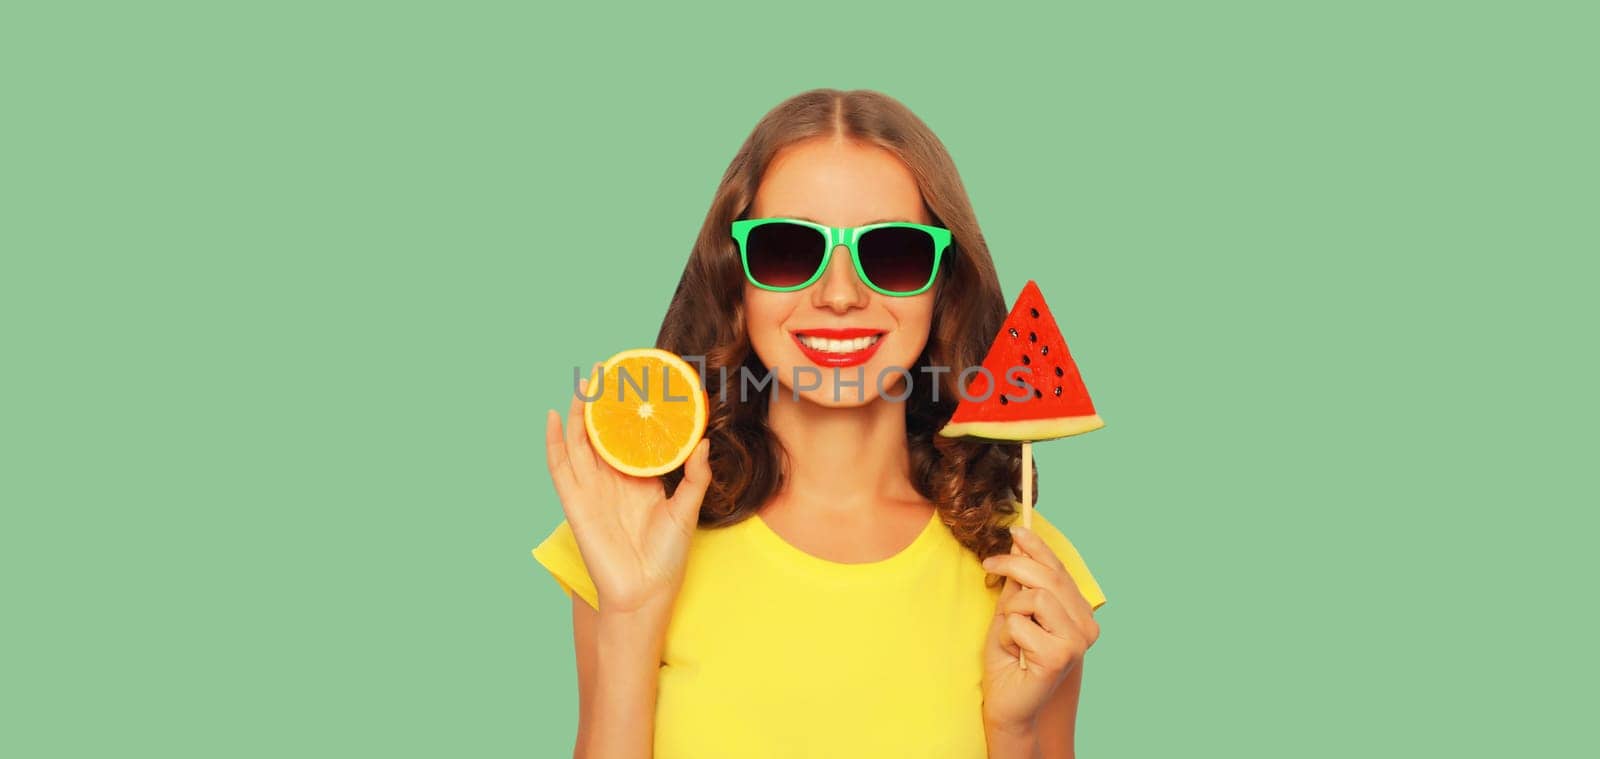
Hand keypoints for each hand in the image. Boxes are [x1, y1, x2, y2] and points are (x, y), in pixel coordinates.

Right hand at [544, 362, 712, 618]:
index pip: (630, 439)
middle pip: (601, 434)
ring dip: (579, 413)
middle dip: (602, 404)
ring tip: (584, 382)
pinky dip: (554, 441)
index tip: (636, 384)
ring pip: (580, 443)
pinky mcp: (575, 503)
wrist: (645, 592)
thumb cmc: (666, 558)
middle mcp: (612, 482)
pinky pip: (560, 467)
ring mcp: (590, 490)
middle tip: (607, 371)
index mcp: (637, 481)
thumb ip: (696, 476)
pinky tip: (554, 416)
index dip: (629, 413)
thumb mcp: (686, 510)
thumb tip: (704, 441)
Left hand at [979, 524, 1100, 731]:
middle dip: (1014, 565)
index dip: (1037, 547)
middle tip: (989, 565)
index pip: (1060, 570)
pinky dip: (1008, 635)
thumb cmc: (1010, 659)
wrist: (1006, 703)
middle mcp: (1086, 626)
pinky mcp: (1060, 656)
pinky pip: (1022, 623)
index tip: (1015, 530)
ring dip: (1011, 611)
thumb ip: (1020, 583)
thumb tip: (1018, 541)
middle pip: (1049, 577)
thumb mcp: (1013, 611)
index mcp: (1079, 613)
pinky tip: (1016, 654)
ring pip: (1037, 597)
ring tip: (1011, 634)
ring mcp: (1077, 642)